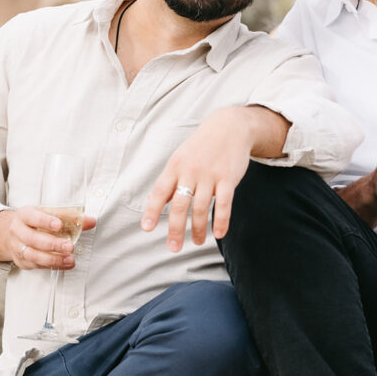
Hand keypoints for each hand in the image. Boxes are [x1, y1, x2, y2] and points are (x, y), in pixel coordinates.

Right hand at [0, 206, 95, 269]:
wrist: (13, 232)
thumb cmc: (36, 221)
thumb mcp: (49, 213)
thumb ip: (70, 217)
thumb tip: (91, 221)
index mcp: (24, 215)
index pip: (32, 217)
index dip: (45, 221)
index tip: (58, 225)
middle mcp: (18, 231)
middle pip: (32, 239)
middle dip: (52, 244)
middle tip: (69, 246)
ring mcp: (18, 247)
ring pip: (32, 255)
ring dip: (53, 259)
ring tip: (70, 258)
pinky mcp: (22, 261)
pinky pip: (36, 265)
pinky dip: (53, 266)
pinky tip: (66, 264)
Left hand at [141, 109, 254, 250]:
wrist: (229, 127)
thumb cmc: (201, 146)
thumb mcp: (181, 158)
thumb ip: (170, 181)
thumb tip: (154, 202)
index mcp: (175, 166)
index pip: (160, 192)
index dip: (152, 210)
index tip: (146, 228)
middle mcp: (191, 171)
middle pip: (180, 205)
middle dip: (176, 229)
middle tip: (174, 248)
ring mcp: (210, 175)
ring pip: (201, 207)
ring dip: (198, 229)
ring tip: (197, 242)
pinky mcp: (228, 178)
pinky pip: (224, 203)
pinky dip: (221, 220)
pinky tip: (219, 234)